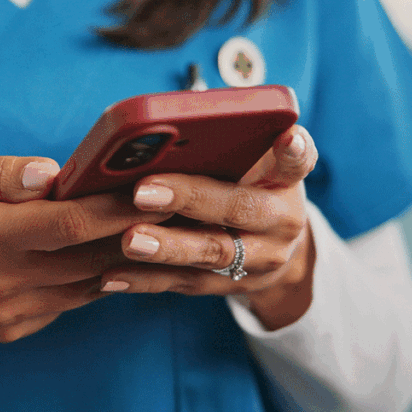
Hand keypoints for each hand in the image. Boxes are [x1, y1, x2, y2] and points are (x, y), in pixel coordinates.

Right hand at [0, 150, 171, 341]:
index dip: (116, 208)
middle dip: (137, 231)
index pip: (67, 224)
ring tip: (159, 228)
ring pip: (86, 285)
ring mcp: (7, 313)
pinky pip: (69, 301)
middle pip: (89, 260)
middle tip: (176, 205)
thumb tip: (53, 173)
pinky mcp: (12, 327)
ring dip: (124, 258)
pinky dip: (93, 276)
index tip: (154, 187)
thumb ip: (1, 173)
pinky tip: (112, 252)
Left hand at [99, 126, 318, 329]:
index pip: (298, 160)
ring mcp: (259, 258)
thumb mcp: (252, 161)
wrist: (272, 247)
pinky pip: (185, 283)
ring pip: (212, 253)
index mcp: (286, 178)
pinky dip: (147, 280)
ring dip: (167, 248)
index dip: (294, 149)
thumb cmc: (244, 183)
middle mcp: (281, 219)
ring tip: (129, 240)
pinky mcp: (230, 285)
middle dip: (189, 198)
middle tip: (143, 191)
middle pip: (240, 208)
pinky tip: (112, 276)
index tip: (287, 137)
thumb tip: (159, 126)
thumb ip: (225, 143)